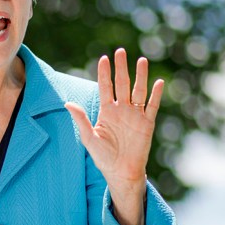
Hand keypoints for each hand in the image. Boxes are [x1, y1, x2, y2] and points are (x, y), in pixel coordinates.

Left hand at [65, 48, 163, 224]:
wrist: (121, 172)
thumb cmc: (103, 157)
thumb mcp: (89, 137)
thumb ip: (80, 119)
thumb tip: (67, 103)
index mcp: (107, 111)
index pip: (105, 87)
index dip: (105, 73)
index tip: (104, 58)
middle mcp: (122, 109)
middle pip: (122, 84)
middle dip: (121, 68)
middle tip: (121, 51)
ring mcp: (135, 115)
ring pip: (139, 91)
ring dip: (140, 76)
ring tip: (141, 60)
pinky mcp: (147, 123)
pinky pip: (152, 106)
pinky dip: (156, 95)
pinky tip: (158, 82)